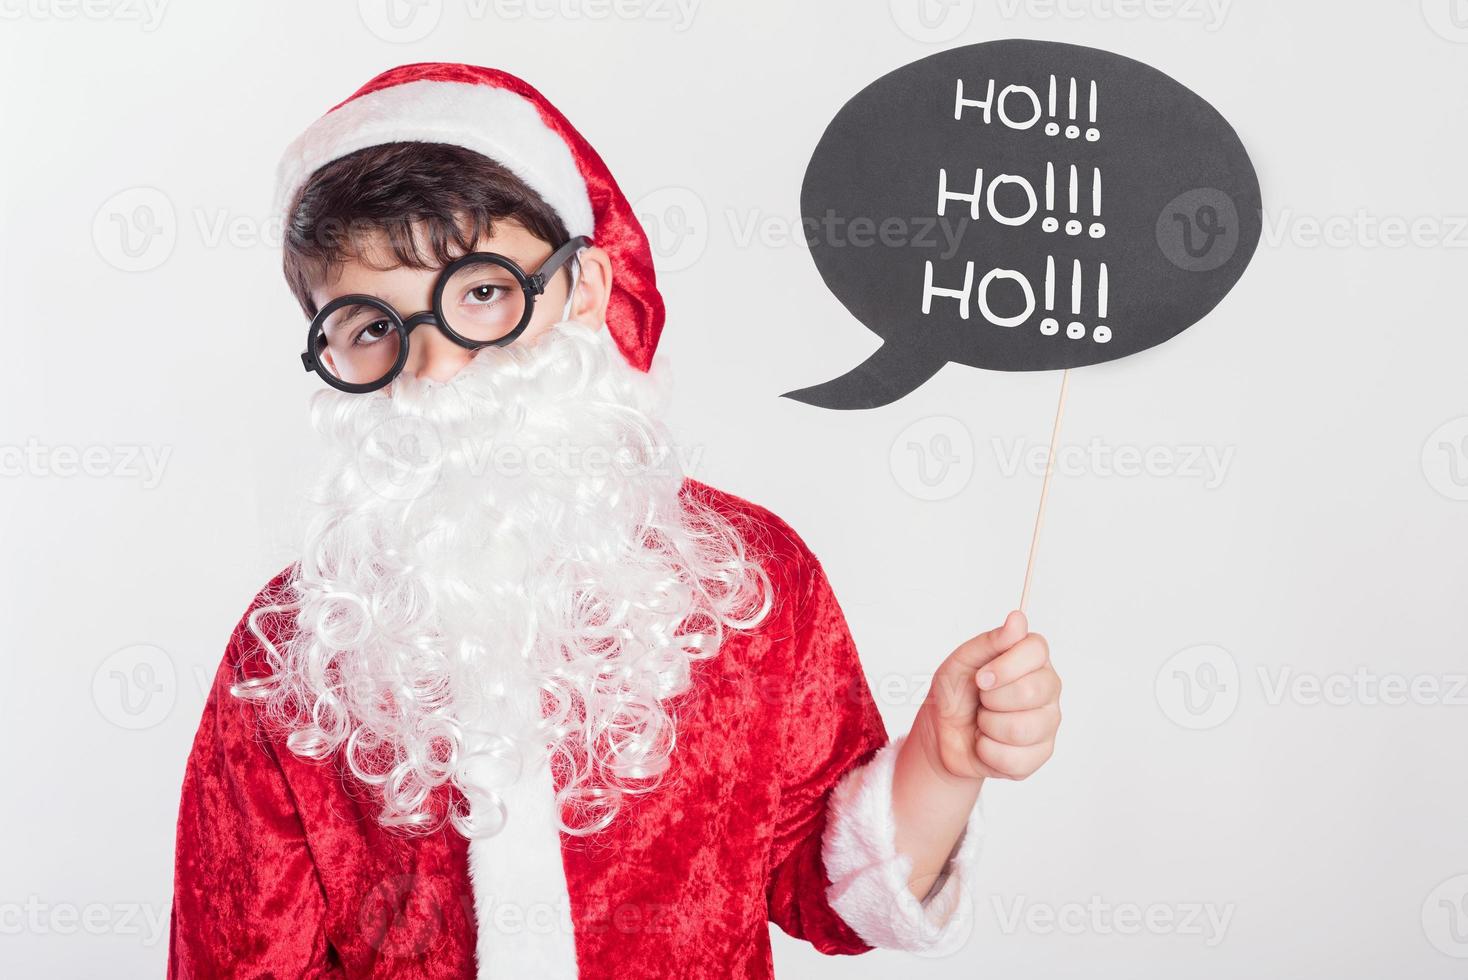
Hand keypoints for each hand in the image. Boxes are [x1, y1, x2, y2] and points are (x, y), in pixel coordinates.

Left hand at [917, 611, 1061, 780]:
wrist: (942, 733)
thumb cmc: (955, 692)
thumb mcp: (962, 661)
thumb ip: (991, 641)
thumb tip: (1017, 619)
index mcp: (1032, 659)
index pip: (1037, 650)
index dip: (1006, 665)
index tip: (981, 677)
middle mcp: (1047, 689)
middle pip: (1032, 691)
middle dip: (992, 699)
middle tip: (981, 700)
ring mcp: (1047, 723)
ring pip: (1022, 729)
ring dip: (988, 726)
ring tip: (984, 721)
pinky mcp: (1039, 755)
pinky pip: (1014, 759)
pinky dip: (987, 752)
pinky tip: (986, 743)